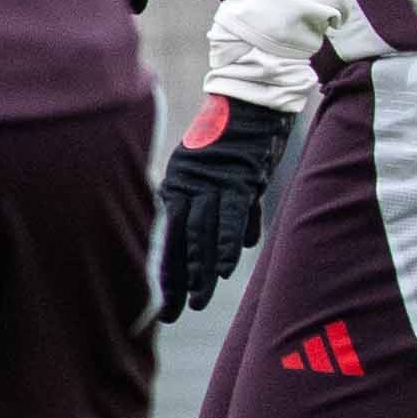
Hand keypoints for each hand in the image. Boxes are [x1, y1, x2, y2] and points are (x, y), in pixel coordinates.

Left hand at [153, 92, 293, 317]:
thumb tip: (245, 243)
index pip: (173, 242)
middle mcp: (188, 190)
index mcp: (179, 191)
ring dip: (201, 270)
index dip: (171, 275)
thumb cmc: (239, 140)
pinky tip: (220, 268)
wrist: (249, 102)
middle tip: (176, 315)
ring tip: (198, 301)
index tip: (167, 307)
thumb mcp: (226, 177)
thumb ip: (231, 210)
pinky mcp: (235, 178)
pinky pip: (229, 215)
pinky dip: (225, 241)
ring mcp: (211, 185)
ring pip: (202, 234)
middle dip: (179, 282)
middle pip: (182, 244)